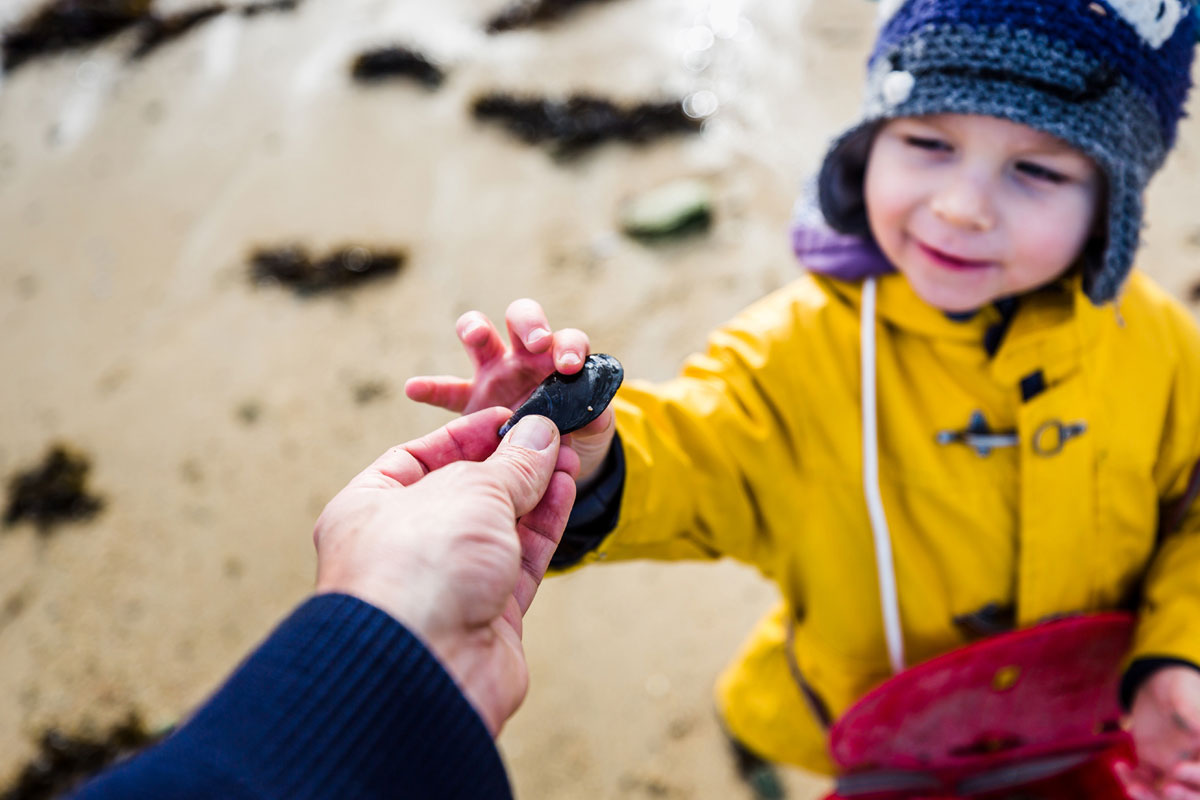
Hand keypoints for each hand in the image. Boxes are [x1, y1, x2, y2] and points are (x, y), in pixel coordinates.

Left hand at [312, 408, 579, 734]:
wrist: (422, 668)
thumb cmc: (419, 568)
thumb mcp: (468, 491)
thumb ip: (510, 465)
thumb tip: (539, 435)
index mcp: (368, 509)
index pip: (417, 457)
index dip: (466, 434)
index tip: (510, 418)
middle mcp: (404, 545)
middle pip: (463, 491)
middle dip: (509, 463)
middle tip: (550, 435)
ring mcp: (447, 582)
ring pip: (498, 526)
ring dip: (536, 490)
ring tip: (569, 457)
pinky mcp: (487, 614)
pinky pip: (520, 560)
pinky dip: (544, 525)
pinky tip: (565, 490)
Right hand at [405, 298, 616, 484]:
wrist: (551, 463)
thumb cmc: (577, 435)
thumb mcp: (591, 431)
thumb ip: (595, 420)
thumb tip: (597, 412)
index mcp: (560, 361)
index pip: (568, 339)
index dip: (570, 346)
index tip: (569, 365)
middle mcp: (525, 358)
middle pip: (523, 318)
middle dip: (529, 324)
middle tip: (536, 342)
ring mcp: (493, 374)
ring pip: (480, 335)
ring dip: (476, 329)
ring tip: (476, 336)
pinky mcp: (469, 400)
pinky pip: (446, 391)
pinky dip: (429, 388)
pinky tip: (414, 389)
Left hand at [1117, 666, 1199, 798]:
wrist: (1156, 683)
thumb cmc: (1178, 686)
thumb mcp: (1183, 694)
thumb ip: (1192, 712)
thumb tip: (1199, 728)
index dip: (1196, 776)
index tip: (1177, 769)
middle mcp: (1192, 764)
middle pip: (1191, 793)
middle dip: (1180, 795)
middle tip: (1162, 789)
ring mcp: (1171, 767)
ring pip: (1164, 793)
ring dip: (1150, 795)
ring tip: (1132, 787)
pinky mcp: (1150, 763)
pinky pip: (1142, 779)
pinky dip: (1131, 779)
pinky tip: (1119, 766)